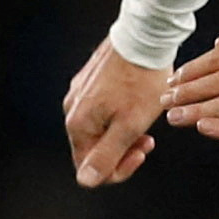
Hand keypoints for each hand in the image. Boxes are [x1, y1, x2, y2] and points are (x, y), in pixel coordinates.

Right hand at [62, 38, 168, 186]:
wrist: (145, 36)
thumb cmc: (141, 82)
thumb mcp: (129, 126)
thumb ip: (107, 156)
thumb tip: (85, 181)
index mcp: (78, 123)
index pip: (89, 167)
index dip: (118, 169)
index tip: (141, 153)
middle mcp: (71, 108)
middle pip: (93, 148)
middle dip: (121, 151)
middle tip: (147, 141)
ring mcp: (79, 92)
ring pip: (98, 129)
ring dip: (122, 134)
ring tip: (145, 122)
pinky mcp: (89, 81)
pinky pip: (100, 110)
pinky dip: (118, 115)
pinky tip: (136, 105)